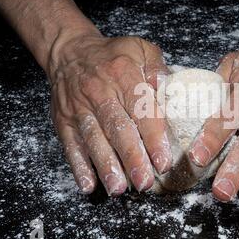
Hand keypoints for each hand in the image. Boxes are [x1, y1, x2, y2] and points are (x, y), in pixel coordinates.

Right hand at [49, 34, 170, 195]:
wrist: (70, 51)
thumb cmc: (113, 55)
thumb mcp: (140, 49)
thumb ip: (158, 69)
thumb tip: (175, 91)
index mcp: (123, 75)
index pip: (141, 109)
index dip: (153, 137)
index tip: (163, 161)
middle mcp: (99, 92)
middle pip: (117, 129)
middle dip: (132, 158)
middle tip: (145, 183)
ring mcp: (78, 107)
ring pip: (93, 140)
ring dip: (106, 166)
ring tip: (119, 188)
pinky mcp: (63, 119)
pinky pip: (70, 144)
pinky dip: (78, 166)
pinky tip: (88, 184)